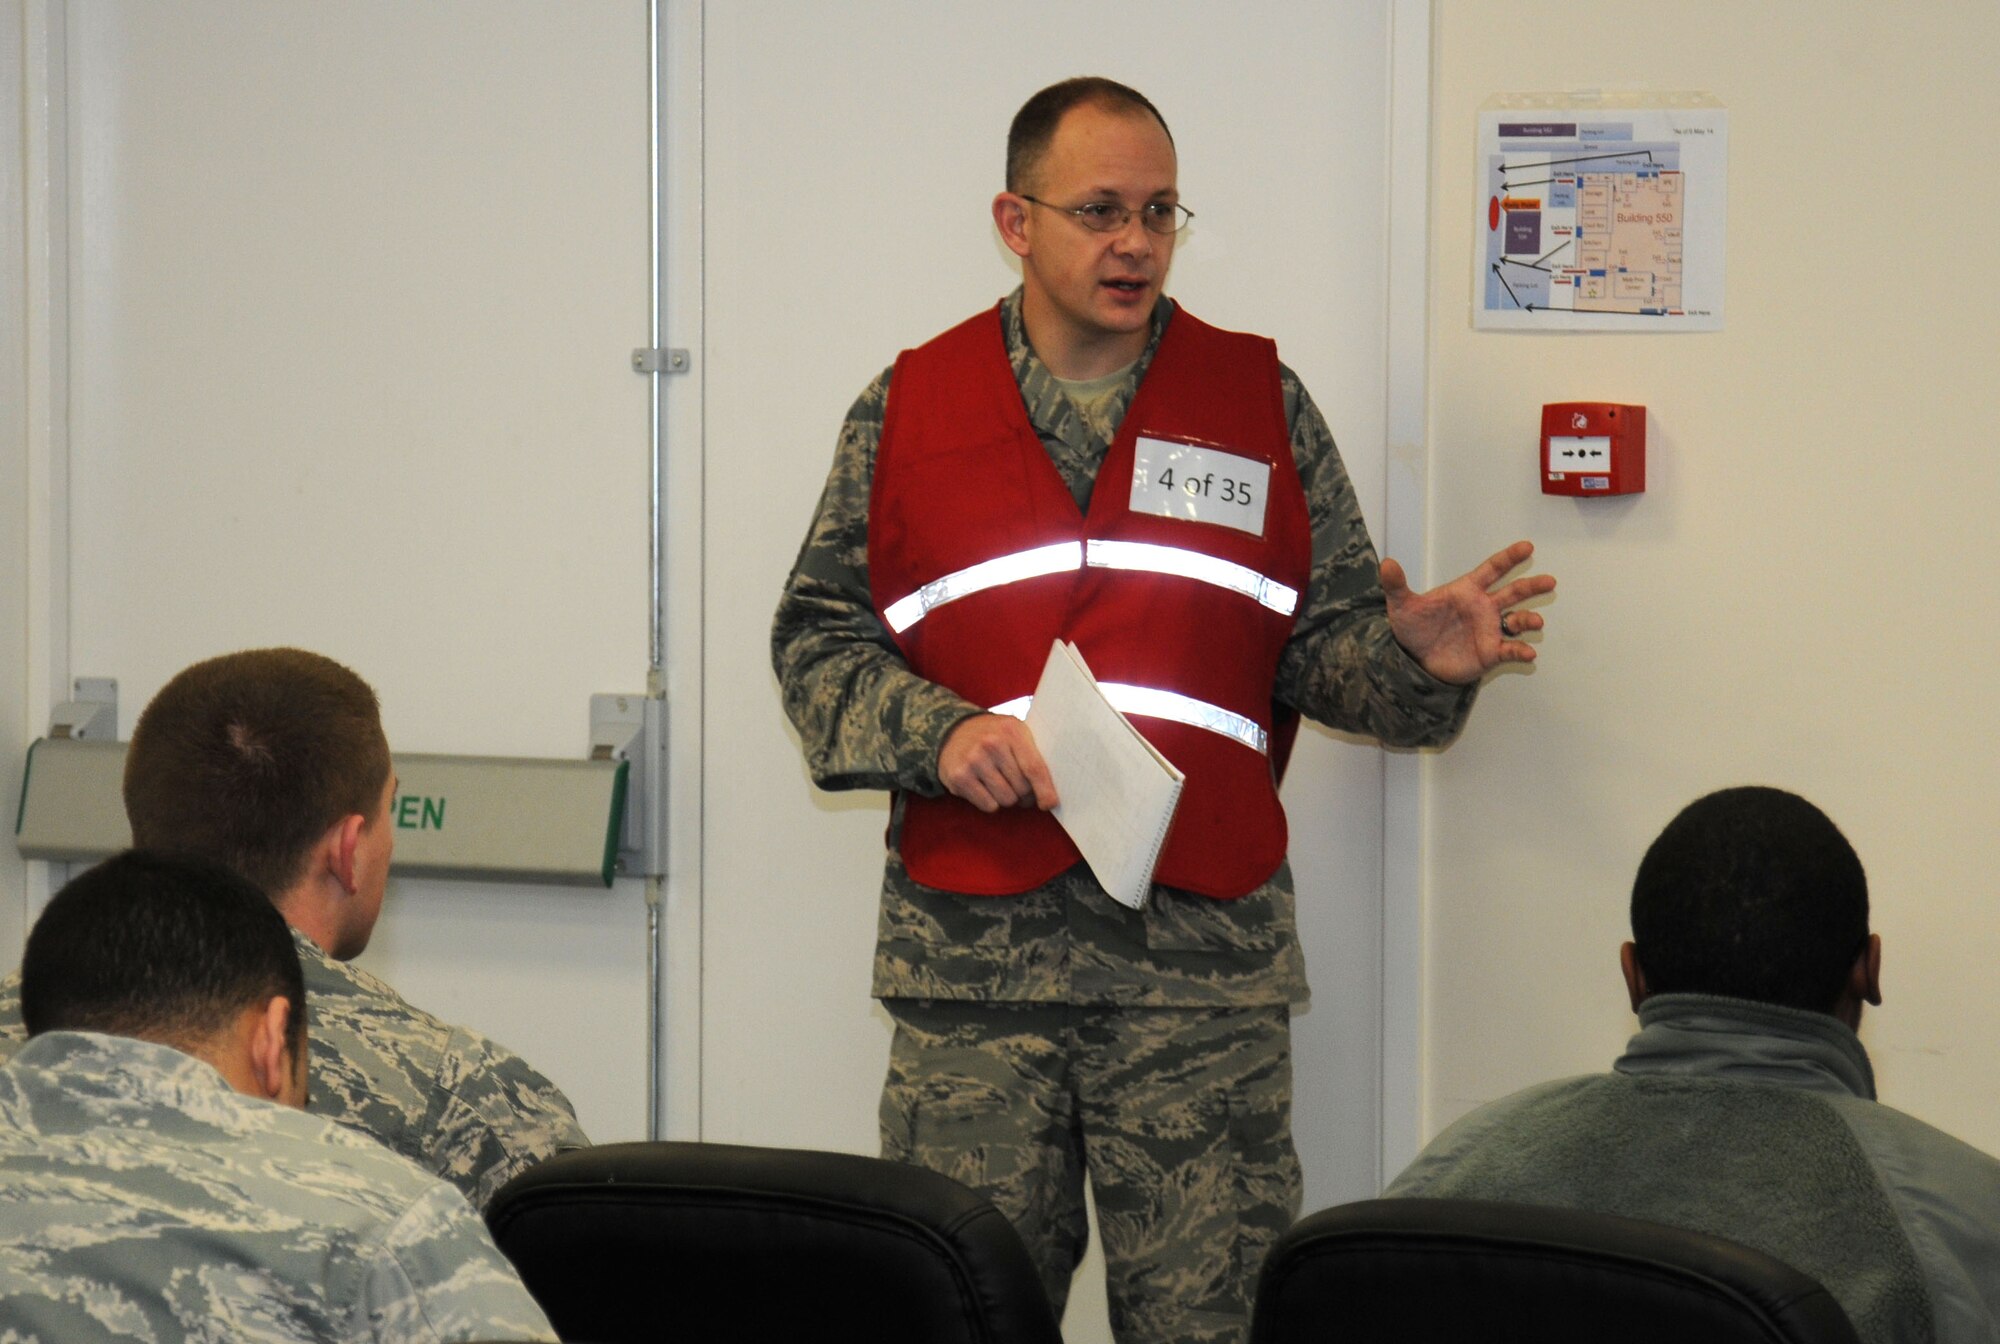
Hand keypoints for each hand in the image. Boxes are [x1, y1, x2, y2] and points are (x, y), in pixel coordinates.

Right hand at [938, 714, 1058, 812]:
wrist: (953, 731)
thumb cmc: (994, 737)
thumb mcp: (1016, 733)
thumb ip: (1035, 756)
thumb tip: (1051, 795)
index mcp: (1011, 731)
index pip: (1033, 768)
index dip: (1045, 790)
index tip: (1049, 804)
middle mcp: (991, 744)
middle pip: (1022, 789)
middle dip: (1024, 792)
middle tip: (1018, 784)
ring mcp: (973, 761)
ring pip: (1006, 800)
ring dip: (1007, 798)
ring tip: (1000, 783)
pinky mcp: (959, 778)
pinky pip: (989, 806)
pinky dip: (991, 802)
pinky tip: (984, 786)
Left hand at [1381, 539, 1554, 684]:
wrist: (1415, 660)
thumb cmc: (1415, 628)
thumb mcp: (1401, 606)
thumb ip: (1396, 585)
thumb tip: (1386, 563)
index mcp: (1467, 591)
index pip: (1492, 569)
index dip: (1509, 558)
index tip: (1527, 546)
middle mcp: (1484, 607)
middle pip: (1514, 592)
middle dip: (1532, 586)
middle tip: (1550, 581)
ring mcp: (1489, 629)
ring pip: (1517, 620)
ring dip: (1528, 620)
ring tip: (1535, 622)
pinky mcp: (1490, 652)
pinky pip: (1510, 650)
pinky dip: (1521, 650)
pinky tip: (1528, 653)